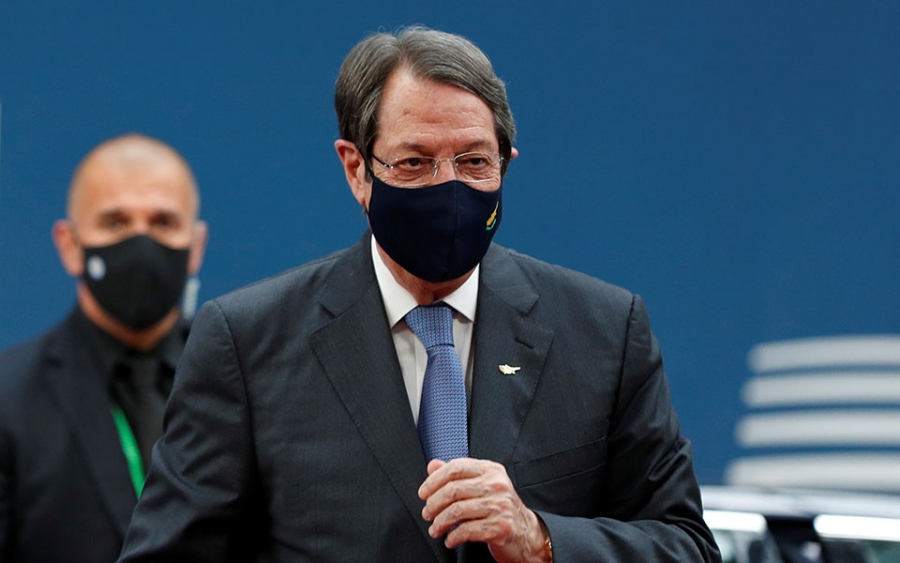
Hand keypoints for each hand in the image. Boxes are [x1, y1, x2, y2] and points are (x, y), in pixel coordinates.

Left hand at [418, 458, 551, 562]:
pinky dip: (453, 537)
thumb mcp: (481, 486)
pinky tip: (450, 540)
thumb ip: (457, 475)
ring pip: (457, 511)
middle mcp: (497, 484)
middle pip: (453, 490)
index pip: (456, 468)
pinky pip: (467, 530)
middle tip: (427, 514)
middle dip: (433, 504)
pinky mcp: (501, 527)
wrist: (526, 533)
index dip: (434, 480)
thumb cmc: (499, 508)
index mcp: (491, 470)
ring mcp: (501, 505)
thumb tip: (432, 465)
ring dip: (440, 523)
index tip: (423, 494)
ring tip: (435, 529)